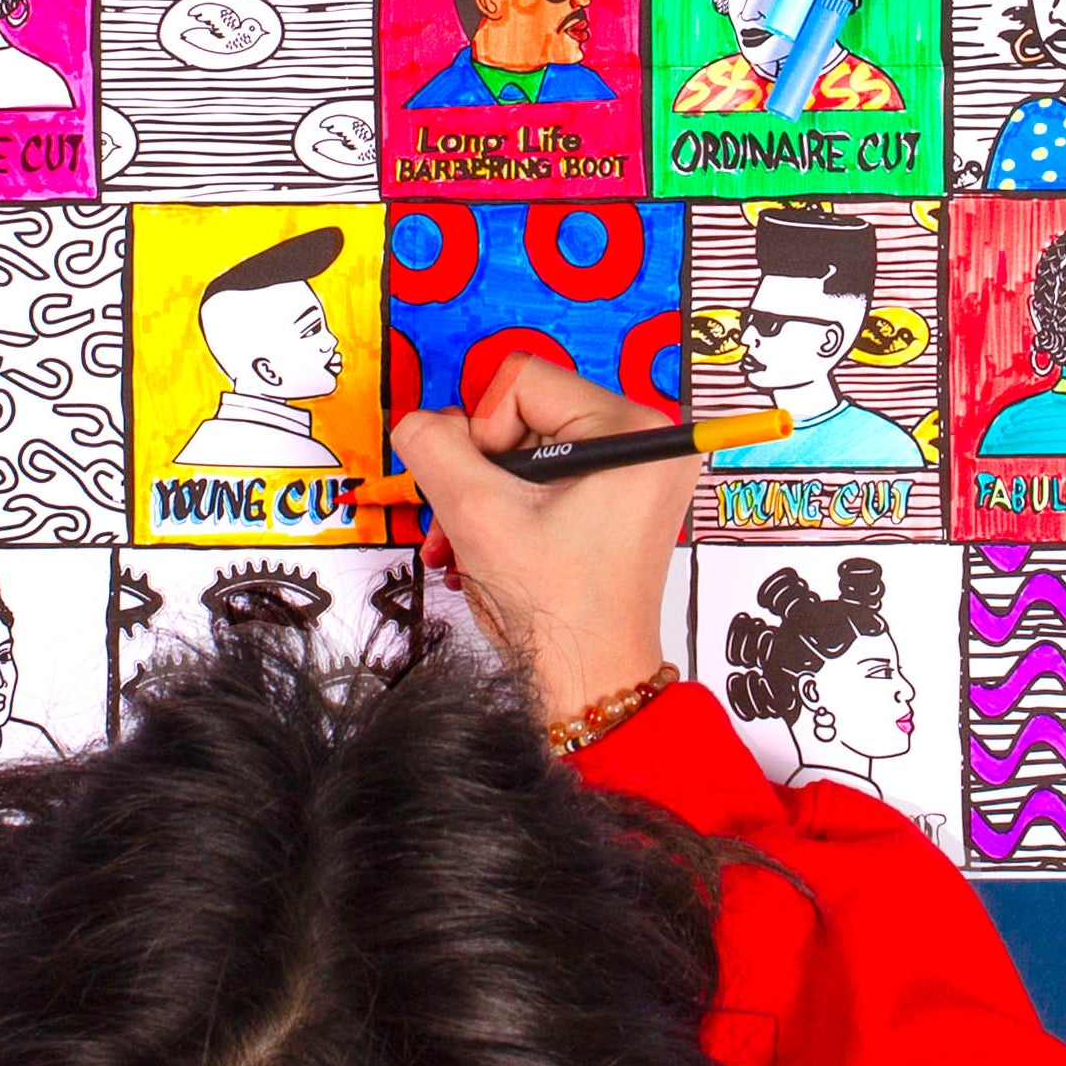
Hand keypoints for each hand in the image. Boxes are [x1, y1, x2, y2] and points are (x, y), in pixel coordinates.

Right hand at [397, 354, 691, 736]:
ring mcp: (636, 473)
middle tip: (469, 523)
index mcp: (634, 429)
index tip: (490, 495)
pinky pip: (548, 476)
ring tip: (472, 545)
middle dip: (483, 470)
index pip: (520, 381)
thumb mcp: (477, 514)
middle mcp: (647, 441)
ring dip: (488, 495)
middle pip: (524, 414)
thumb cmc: (559, 609)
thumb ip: (434, 449)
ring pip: (527, 448)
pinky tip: (495, 548)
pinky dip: (513, 508)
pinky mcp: (621, 500)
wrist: (591, 685)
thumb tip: (417, 421)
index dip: (483, 435)